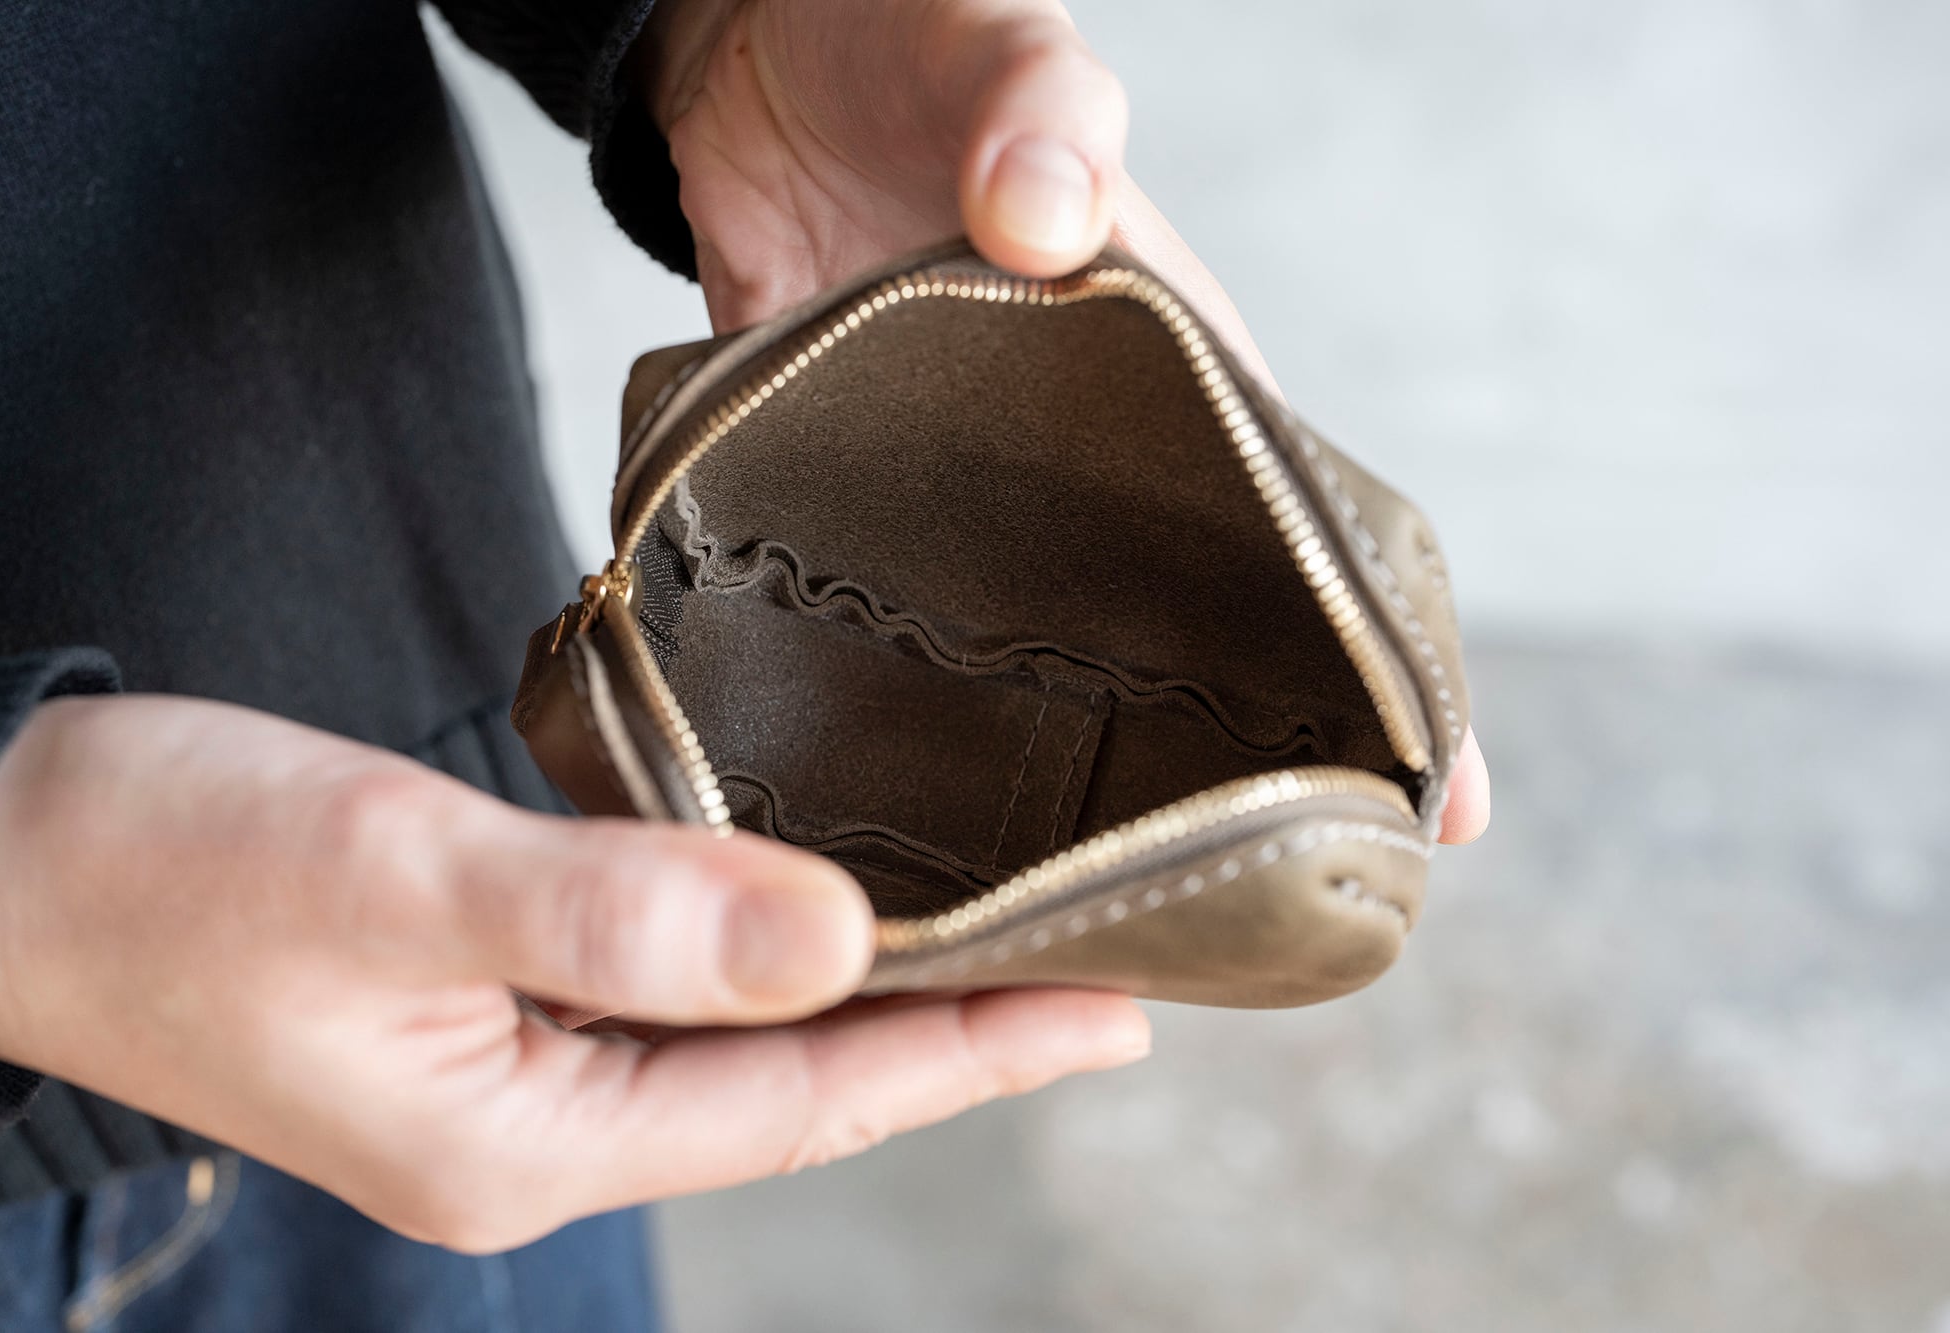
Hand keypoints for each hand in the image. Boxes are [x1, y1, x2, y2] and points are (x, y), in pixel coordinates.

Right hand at [0, 696, 1147, 1251]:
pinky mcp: (479, 1009)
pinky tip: (821, 903)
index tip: (1118, 1002)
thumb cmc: (162, 865)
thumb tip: (838, 937)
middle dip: (954, 1033)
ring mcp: (507, 1076)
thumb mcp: (394, 876)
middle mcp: (536, 1131)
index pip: (812, 1107)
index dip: (976, 1052)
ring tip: (1005, 938)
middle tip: (1107, 968)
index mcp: (528, 1139)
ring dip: (867, 992)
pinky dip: (761, 951)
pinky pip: (665, 994)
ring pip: (738, 1044)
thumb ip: (616, 908)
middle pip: (796, 1092)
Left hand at [639, 0, 1491, 839]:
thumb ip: (1041, 112)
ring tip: (1090, 907)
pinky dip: (920, 710)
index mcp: (1177, 369)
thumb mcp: (1002, 51)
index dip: (1395, 669)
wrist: (742, 63)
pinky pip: (904, 634)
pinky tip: (908, 807)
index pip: (1320, 534)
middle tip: (1255, 906)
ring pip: (1055, 662)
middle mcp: (1093, 463)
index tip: (1444, 812)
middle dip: (1237, 768)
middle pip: (1196, 638)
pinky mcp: (860, 513)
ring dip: (1077, 768)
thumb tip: (1046, 216)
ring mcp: (975, 500)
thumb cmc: (912, 42)